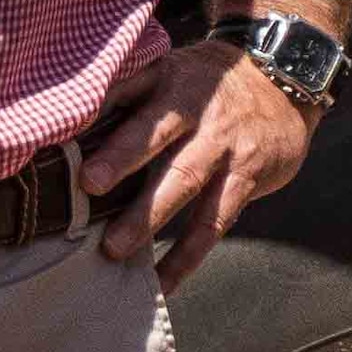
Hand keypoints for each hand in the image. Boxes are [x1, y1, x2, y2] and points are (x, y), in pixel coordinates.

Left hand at [86, 39, 312, 287]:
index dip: (100, 107)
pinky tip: (163, 281)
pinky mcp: (247, 177)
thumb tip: (67, 126)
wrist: (286, 81)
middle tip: (89, 185)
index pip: (131, 89)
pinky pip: (215, 222)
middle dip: (123, 159)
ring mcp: (226, 145)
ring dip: (151, 216)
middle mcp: (199, 110)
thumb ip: (130, 93)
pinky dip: (187, 255)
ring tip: (114, 247)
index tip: (66, 131)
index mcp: (172, 80)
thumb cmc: (209, 84)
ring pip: (187, 181)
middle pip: (159, 134)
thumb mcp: (174, 69)